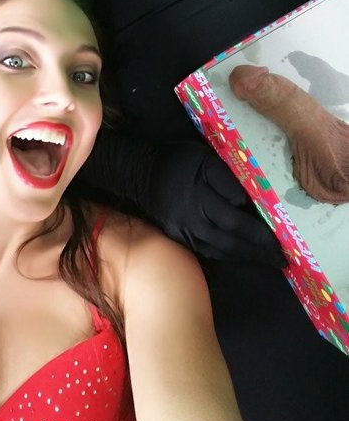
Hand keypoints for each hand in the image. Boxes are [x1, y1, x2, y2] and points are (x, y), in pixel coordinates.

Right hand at [145, 141, 285, 267]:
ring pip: (219, 251)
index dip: (259, 235)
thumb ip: (225, 180)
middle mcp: (192, 222)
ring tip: (266, 262)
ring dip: (245, 258)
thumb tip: (245, 203)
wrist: (138, 172)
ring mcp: (183, 233)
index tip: (281, 244)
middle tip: (282, 262)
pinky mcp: (177, 237)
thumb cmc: (176, 160)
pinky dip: (226, 255)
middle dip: (258, 254)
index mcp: (200, 200)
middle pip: (230, 243)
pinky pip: (206, 251)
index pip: (236, 223)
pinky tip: (240, 256)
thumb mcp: (203, 158)